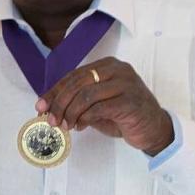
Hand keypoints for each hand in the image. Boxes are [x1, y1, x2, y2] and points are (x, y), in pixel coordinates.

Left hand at [36, 57, 173, 155]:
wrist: (154, 129)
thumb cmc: (122, 115)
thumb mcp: (95, 105)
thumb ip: (76, 101)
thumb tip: (47, 107)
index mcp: (106, 66)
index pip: (73, 76)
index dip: (54, 91)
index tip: (40, 106)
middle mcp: (117, 70)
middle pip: (78, 83)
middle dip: (60, 103)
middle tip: (52, 120)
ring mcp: (125, 84)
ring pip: (86, 95)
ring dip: (70, 113)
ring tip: (66, 125)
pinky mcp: (130, 101)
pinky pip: (99, 108)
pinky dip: (84, 118)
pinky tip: (80, 126)